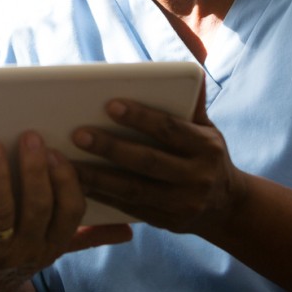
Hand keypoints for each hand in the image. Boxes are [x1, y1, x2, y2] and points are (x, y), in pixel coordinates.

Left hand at [0, 132, 131, 291]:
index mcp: (53, 243)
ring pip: (1, 212)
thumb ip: (88, 236)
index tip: (56, 151)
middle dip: (35, 171)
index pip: (70, 211)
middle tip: (30, 137)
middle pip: (37, 206)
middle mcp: (28, 249)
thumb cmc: (16, 259)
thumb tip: (129, 230)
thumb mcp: (53, 251)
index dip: (65, 180)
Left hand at [71, 83, 246, 234]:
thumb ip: (193, 104)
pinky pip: (128, 208)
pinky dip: (101, 196)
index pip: (169, 129)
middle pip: (147, 161)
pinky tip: (76, 184)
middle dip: (111, 148)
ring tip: (66, 162)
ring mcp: (181, 204)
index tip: (110, 104)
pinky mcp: (165, 222)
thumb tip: (193, 70)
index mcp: (206, 148)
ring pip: (133, 189)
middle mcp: (197, 178)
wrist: (226, 207)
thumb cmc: (206, 156)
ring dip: (97, 176)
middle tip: (78, 134)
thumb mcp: (208, 129)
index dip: (140, 117)